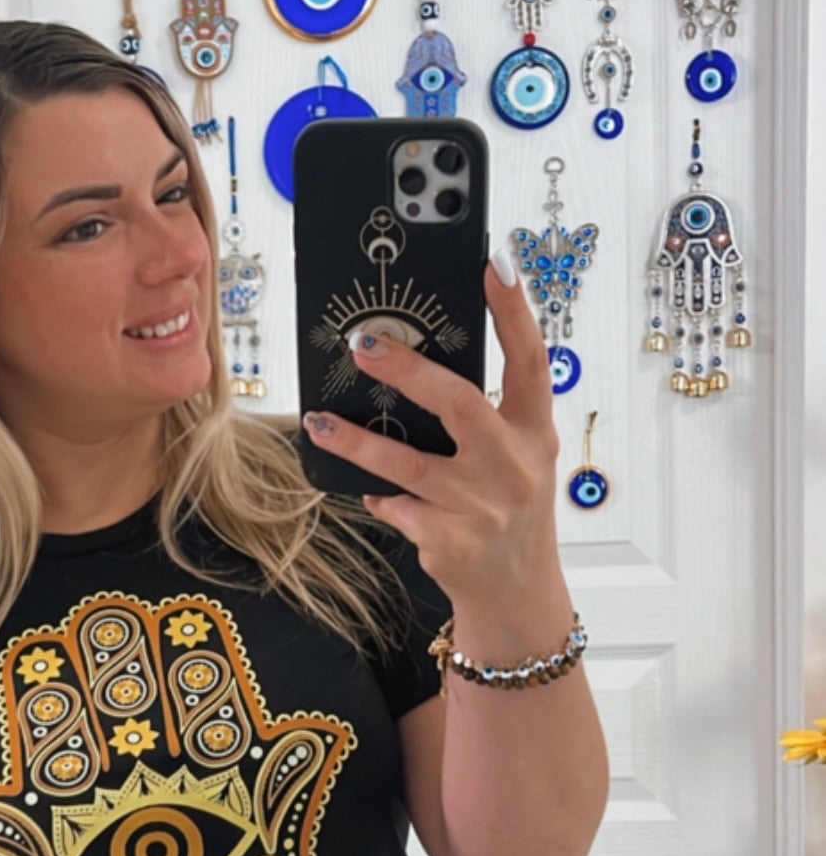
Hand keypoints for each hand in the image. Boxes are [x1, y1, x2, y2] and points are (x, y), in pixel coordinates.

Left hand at [303, 254, 562, 611]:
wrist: (519, 591)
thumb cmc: (509, 508)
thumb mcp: (516, 456)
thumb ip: (484, 414)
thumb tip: (411, 361)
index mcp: (536, 432)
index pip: (531, 361)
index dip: (515, 311)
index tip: (494, 264)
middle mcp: (514, 466)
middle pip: (461, 404)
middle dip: (409, 371)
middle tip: (364, 345)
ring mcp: (482, 506)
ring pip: (406, 463)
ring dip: (356, 441)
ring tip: (319, 422)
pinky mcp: (451, 540)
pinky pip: (395, 505)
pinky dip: (377, 496)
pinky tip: (369, 492)